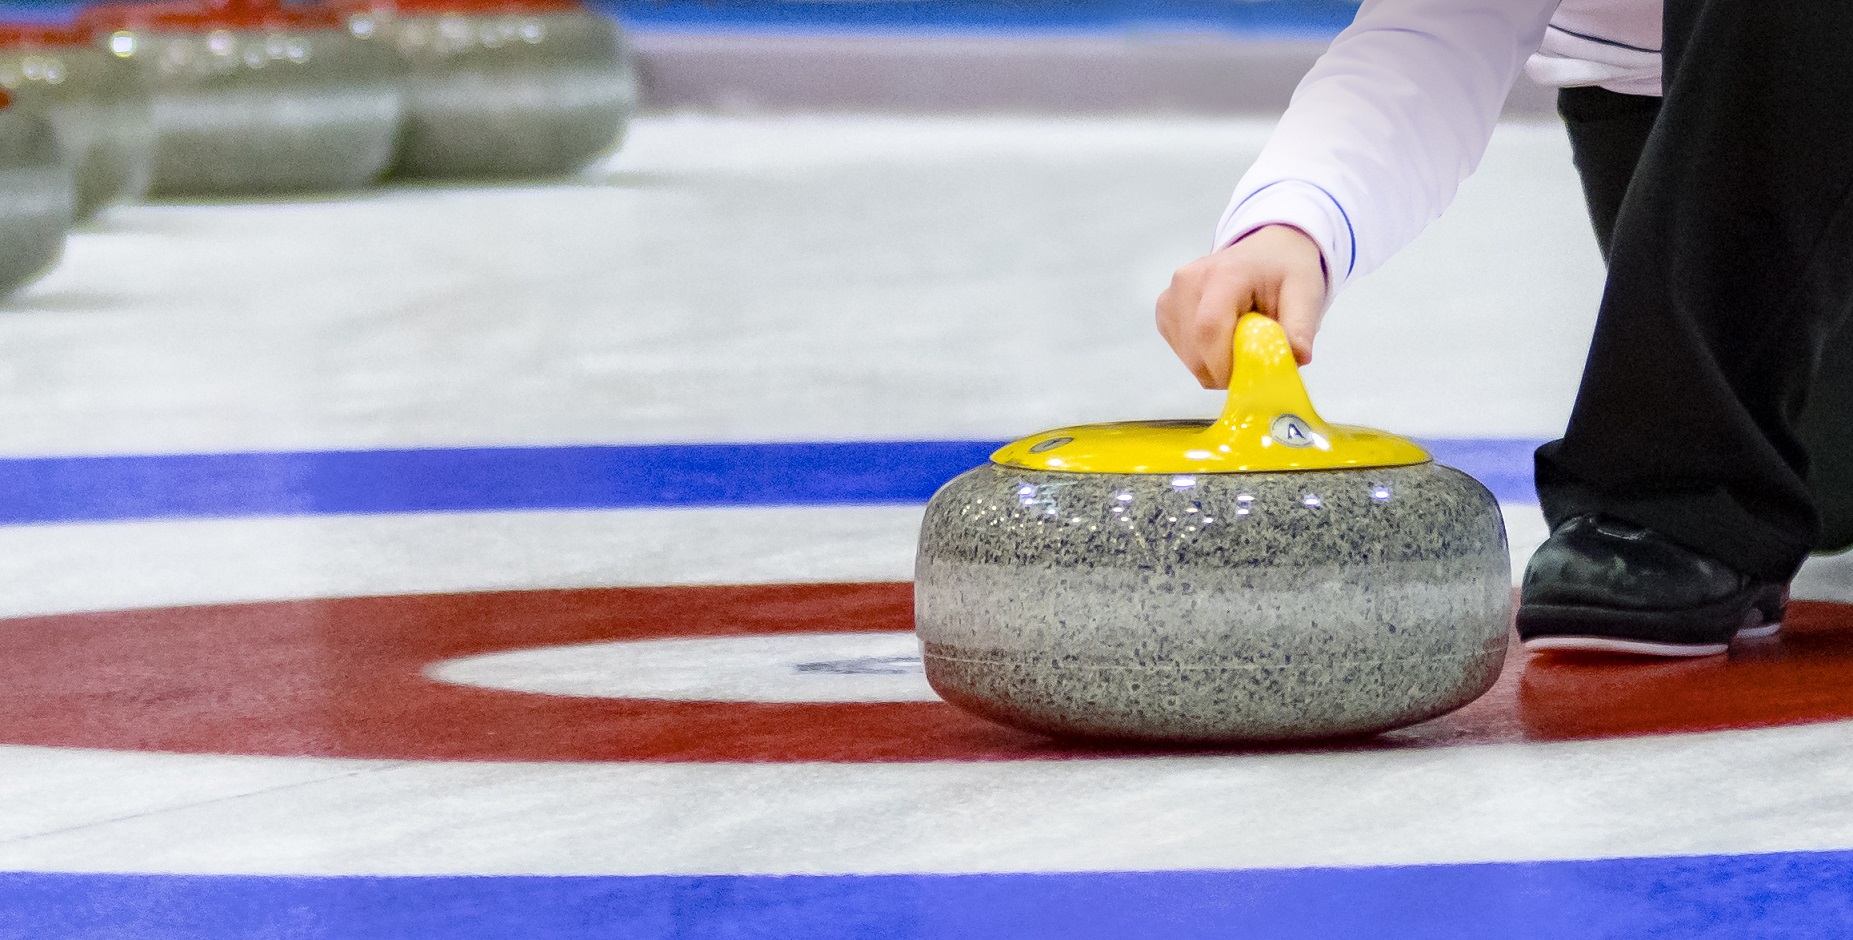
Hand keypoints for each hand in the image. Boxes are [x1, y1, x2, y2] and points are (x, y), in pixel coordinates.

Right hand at [1155, 224, 1327, 387]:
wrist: (1266, 251)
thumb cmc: (1285, 270)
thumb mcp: (1306, 293)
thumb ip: (1300, 328)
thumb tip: (1296, 359)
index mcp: (1223, 274)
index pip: (1209, 329)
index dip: (1225, 365)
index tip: (1252, 376)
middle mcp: (1187, 282)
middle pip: (1195, 349)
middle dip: (1225, 371)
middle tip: (1254, 362)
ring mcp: (1171, 297)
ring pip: (1188, 357)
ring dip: (1216, 366)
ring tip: (1241, 342)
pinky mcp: (1165, 311)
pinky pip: (1182, 352)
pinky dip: (1205, 358)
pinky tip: (1223, 339)